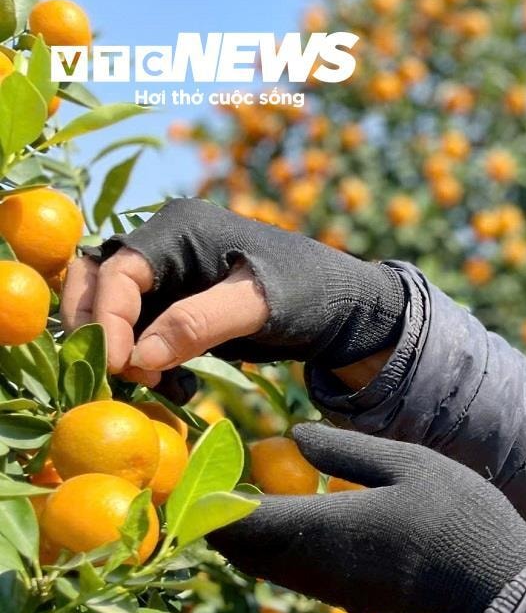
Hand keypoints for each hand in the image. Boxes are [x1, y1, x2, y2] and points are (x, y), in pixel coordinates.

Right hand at [59, 197, 406, 388]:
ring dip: (120, 347)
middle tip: (124, 375)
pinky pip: (139, 330)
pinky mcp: (176, 304)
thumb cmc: (308, 293)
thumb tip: (140, 356)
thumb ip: (200, 324)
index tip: (119, 364)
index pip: (119, 270)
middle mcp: (164, 245)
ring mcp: (168, 275)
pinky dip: (144, 358)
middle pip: (97, 281)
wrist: (341, 306)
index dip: (108, 317)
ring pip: (112, 308)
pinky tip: (173, 385)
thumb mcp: (259, 307)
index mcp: (179, 228)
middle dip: (100, 329)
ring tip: (153, 383)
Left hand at [206, 423, 525, 612]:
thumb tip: (293, 437)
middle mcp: (317, 566)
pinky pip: (297, 577)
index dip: (206, 500)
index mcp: (324, 526)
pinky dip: (280, 553)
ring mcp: (334, 590)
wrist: (498, 587)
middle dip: (219, 521)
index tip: (193, 472)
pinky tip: (292, 528)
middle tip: (207, 484)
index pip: (239, 520)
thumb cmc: (460, 516)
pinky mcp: (354, 602)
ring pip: (269, 567)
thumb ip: (344, 450)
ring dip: (250, 539)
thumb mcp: (408, 463)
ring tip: (239, 503)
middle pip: (245, 550)